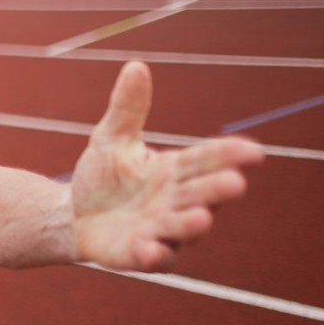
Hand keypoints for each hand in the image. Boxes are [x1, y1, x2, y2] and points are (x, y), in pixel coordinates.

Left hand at [71, 62, 262, 271]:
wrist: (71, 214)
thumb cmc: (102, 176)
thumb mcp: (111, 138)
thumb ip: (127, 108)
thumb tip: (136, 66)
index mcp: (174, 171)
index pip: (206, 160)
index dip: (228, 156)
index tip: (252, 152)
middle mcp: (175, 202)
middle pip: (202, 194)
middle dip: (218, 190)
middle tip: (234, 183)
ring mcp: (160, 231)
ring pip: (182, 229)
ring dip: (191, 224)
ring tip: (201, 217)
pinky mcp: (139, 255)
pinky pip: (152, 258)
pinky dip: (154, 255)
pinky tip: (151, 250)